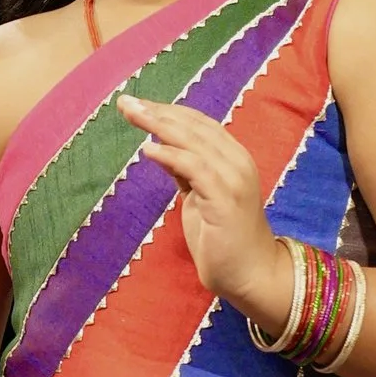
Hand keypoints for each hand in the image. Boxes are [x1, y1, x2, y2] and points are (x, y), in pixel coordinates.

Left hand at [121, 94, 292, 325]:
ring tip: (132, 114)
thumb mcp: (198, 197)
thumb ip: (185, 172)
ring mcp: (233, 178)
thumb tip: (159, 148)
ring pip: (193, 141)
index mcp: (233, 157)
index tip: (137, 104)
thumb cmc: (223, 239)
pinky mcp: (225, 198)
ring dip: (159, 125)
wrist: (249, 274)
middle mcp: (237, 161)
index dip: (168, 111)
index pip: (198, 124)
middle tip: (126, 102)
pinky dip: (171, 155)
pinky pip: (195, 168)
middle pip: (193, 126)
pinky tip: (149, 149)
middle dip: (157, 111)